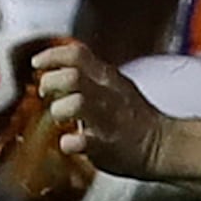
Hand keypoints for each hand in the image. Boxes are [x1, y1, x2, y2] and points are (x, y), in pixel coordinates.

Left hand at [35, 37, 173, 180]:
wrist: (163, 145)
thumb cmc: (136, 118)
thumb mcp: (117, 86)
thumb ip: (91, 78)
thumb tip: (60, 73)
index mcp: (108, 78)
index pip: (77, 54)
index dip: (52, 55)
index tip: (37, 63)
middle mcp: (107, 94)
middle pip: (72, 76)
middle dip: (50, 83)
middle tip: (46, 93)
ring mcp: (107, 119)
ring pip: (76, 103)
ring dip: (59, 110)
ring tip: (59, 118)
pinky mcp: (107, 145)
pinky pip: (84, 141)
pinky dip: (71, 141)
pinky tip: (69, 142)